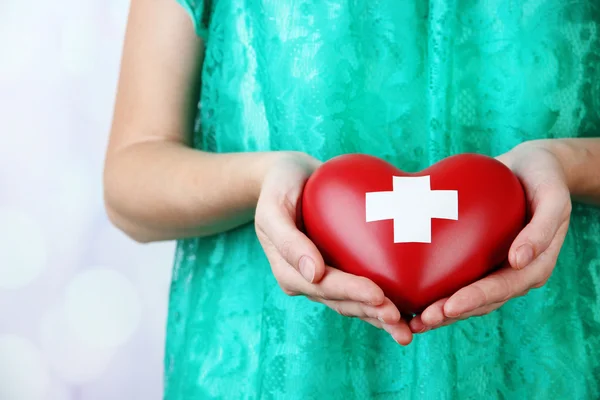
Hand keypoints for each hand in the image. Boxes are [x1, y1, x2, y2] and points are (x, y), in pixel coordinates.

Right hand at [255, 152, 412, 344]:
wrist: (290, 176)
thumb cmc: (279, 188)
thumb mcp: (273, 208)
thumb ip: (288, 240)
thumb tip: (314, 274)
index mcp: (289, 271)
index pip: (324, 287)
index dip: (351, 293)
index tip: (379, 296)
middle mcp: (307, 281)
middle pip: (341, 302)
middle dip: (370, 312)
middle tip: (400, 320)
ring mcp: (324, 278)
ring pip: (353, 304)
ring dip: (378, 317)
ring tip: (405, 327)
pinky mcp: (339, 269)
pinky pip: (360, 290)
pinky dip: (380, 303)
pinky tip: (405, 312)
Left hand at [409, 142, 571, 332]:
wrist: (529, 166)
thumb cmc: (544, 179)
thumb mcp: (553, 198)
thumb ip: (542, 229)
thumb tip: (520, 260)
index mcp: (535, 266)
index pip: (502, 288)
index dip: (475, 299)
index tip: (449, 306)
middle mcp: (513, 272)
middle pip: (481, 301)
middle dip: (450, 313)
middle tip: (421, 321)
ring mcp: (494, 267)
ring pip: (466, 296)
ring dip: (440, 311)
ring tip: (413, 321)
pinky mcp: (476, 257)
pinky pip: (455, 277)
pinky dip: (436, 288)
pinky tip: (410, 295)